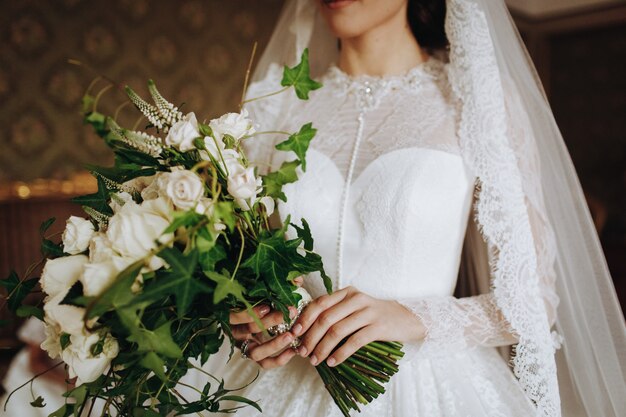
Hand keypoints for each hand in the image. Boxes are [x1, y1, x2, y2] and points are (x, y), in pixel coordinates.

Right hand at [228, 276, 303, 368]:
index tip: (267, 306)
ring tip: (291, 335)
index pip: (234, 316)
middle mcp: (235, 331)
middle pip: (250, 330)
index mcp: (230, 313)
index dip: (249, 313)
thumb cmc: (257, 297)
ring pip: (255, 352)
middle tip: (290, 312)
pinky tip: (293, 350)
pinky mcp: (255, 355)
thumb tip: (296, 279)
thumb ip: (277, 283)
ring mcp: (245, 345)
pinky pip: (265, 363)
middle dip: (271, 321)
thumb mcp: (262, 288)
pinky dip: (279, 359)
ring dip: (274, 344)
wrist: (259, 313)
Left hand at [290, 286, 424, 366]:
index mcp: (347, 292)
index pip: (320, 303)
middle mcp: (356, 299)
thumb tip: (306, 332)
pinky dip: (341, 353)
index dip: (304, 319)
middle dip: (311, 337)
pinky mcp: (378, 327)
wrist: (406, 319)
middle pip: (326, 318)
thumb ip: (335, 313)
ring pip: (338, 330)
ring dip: (323, 348)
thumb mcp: (354, 308)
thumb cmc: (374, 316)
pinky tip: (333, 362)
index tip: (294, 334)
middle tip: (303, 352)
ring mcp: (368, 312)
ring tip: (315, 360)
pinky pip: (354, 341)